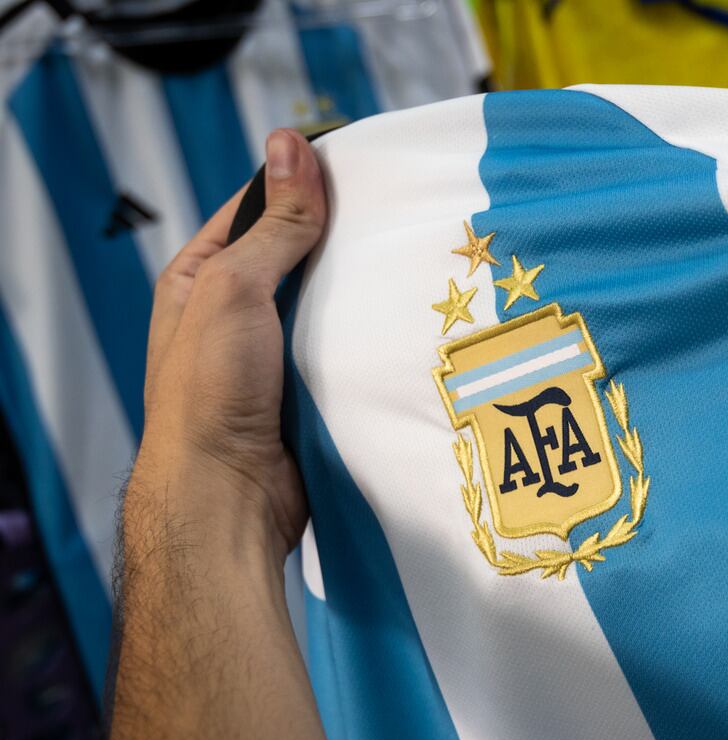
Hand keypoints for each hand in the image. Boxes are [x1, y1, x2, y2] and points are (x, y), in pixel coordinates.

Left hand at [96, 131, 367, 739]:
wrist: (231, 496)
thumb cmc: (212, 391)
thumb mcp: (237, 289)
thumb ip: (274, 224)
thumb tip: (292, 144)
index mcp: (200, 280)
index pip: (255, 209)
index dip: (302, 184)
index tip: (362, 167)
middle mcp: (234, 314)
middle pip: (296, 256)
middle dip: (343, 237)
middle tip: (403, 214)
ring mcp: (272, 356)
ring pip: (327, 305)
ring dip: (362, 289)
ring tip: (416, 263)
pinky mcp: (307, 392)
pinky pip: (344, 349)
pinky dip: (370, 334)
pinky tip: (407, 321)